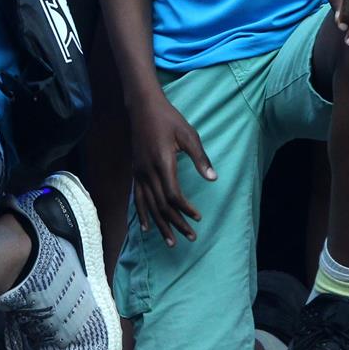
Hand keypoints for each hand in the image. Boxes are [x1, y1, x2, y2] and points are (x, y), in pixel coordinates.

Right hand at [127, 89, 213, 246]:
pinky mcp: (135, 172)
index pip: (172, 195)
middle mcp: (148, 172)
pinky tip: (146, 228)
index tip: (197, 217)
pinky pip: (138, 199)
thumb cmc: (168, 119)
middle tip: (190, 237)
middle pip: (161, 205)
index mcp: (162, 163)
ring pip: (149, 206)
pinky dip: (142, 215)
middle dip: (176, 223)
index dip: (185, 209)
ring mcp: (139, 173)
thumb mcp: (188, 134)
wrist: (142, 107)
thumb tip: (213, 178)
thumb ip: (200, 158)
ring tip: (171, 242)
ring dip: (160, 225)